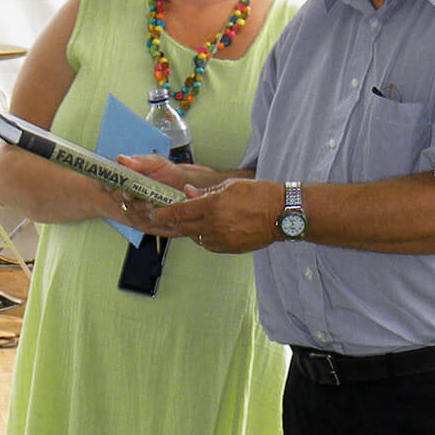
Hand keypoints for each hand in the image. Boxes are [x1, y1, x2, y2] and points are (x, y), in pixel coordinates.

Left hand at [138, 177, 281, 252]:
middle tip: (163, 219)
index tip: (152, 213)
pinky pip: (208, 244)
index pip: (179, 211)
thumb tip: (187, 192)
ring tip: (193, 221)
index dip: (163, 213)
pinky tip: (209, 229)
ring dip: (190, 229)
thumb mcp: (230, 186)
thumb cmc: (258, 195)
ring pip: (195, 237)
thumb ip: (205, 191)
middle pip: (183, 227)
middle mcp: (214, 224)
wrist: (281, 215)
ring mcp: (221, 239)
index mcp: (213, 205)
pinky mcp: (229, 248)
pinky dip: (204, 237)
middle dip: (172, 223)